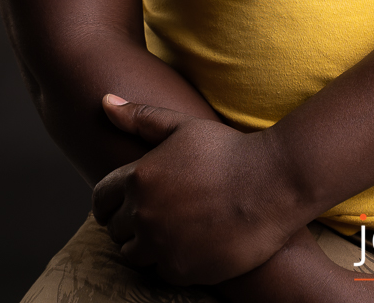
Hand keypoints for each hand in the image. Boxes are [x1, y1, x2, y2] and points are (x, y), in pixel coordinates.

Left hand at [92, 95, 298, 283]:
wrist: (272, 184)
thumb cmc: (228, 150)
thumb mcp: (183, 125)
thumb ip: (140, 117)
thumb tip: (104, 101)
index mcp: (138, 177)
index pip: (100, 199)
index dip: (108, 202)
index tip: (121, 204)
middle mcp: (143, 214)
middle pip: (116, 230)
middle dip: (130, 222)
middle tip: (156, 214)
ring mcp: (161, 245)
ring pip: (133, 255)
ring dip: (145, 245)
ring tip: (171, 231)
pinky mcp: (181, 271)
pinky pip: (160, 272)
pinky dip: (169, 261)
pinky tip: (189, 244)